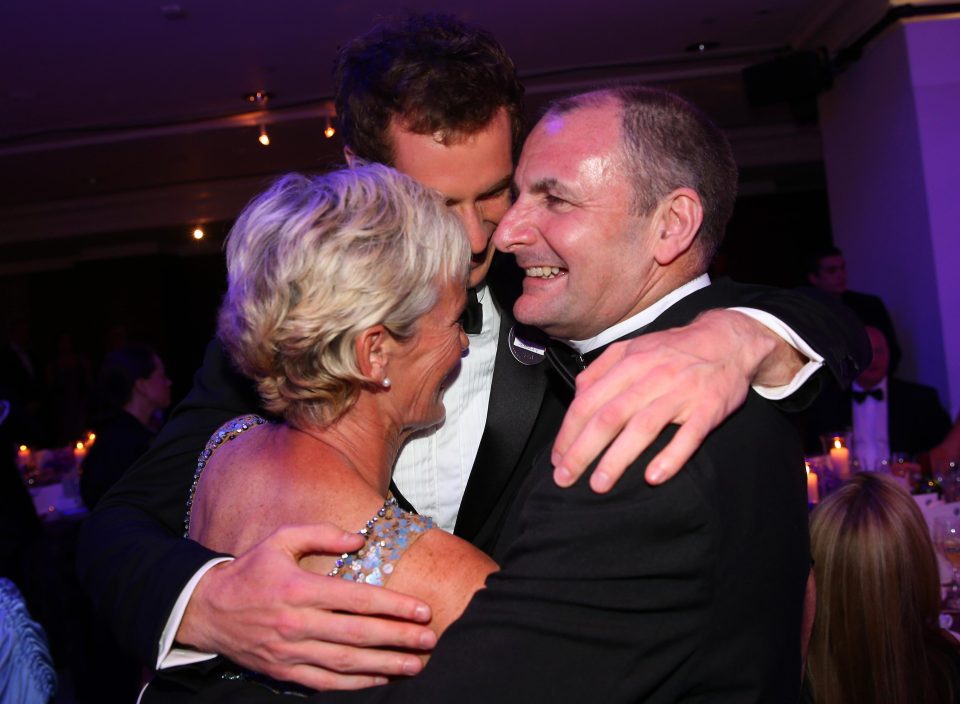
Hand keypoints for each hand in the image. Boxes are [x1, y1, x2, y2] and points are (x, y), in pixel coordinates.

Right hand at [177, 523, 436, 689]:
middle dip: (398, 638)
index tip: (421, 609)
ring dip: (385, 664)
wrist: (207, 610)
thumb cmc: (251, 570)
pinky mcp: (284, 671)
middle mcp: (297, 622)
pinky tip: (382, 678)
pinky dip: (356, 683)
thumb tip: (360, 539)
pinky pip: (326, 682)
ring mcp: (291, 651)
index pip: (356, 599)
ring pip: (346, 663)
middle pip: (357, 634)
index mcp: (299, 588)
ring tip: (416, 663)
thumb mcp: (281, 539)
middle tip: (430, 639)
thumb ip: (322, 534)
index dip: (392, 606)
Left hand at [551, 309, 796, 489]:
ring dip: (618, 458)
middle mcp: (651, 377)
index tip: (557, 458)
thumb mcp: (633, 348)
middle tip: (565, 477)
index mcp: (628, 363)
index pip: (589, 401)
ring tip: (600, 484)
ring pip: (643, 427)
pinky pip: (688, 435)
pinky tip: (653, 477)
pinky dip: (671, 456)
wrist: (729, 340)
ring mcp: (680, 393)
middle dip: (582, 450)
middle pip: (609, 417)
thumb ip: (601, 370)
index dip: (569, 432)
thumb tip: (577, 395)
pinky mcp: (708, 408)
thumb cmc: (674, 349)